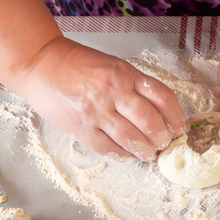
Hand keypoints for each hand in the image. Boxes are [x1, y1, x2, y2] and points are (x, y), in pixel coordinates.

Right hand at [19, 37, 184, 160]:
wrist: (40, 64)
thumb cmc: (78, 63)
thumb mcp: (113, 65)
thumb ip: (134, 85)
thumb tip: (157, 113)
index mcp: (125, 74)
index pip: (163, 97)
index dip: (176, 117)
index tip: (179, 128)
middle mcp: (113, 91)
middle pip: (149, 121)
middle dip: (162, 138)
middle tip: (164, 144)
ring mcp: (96, 110)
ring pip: (130, 138)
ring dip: (145, 151)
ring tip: (150, 155)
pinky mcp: (81, 127)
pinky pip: (107, 147)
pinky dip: (121, 155)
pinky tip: (127, 156)